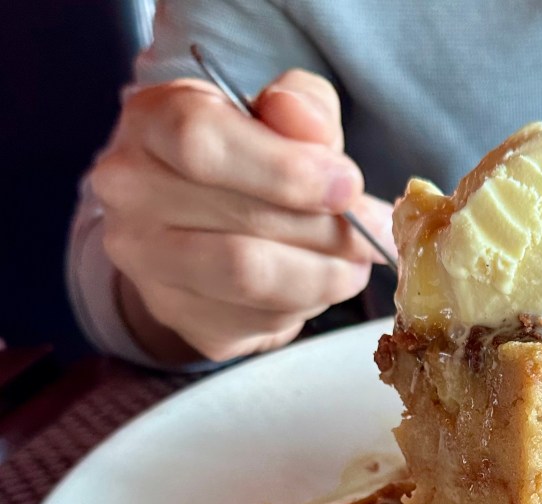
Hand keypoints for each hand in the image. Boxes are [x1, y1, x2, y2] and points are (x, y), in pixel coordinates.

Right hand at [92, 69, 394, 362]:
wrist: (202, 223)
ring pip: (251, 279)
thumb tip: (304, 121)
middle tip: (375, 234)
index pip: (202, 142)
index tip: (348, 186)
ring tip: (358, 263)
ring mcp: (148, 264)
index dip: (287, 169)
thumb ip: (301, 109)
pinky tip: (321, 283)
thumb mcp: (278, 116)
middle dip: (329, 232)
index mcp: (150, 123)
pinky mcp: (181, 317)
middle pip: (242, 221)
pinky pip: (259, 320)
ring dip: (324, 276)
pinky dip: (306, 305)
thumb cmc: (247, 158)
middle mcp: (131, 194)